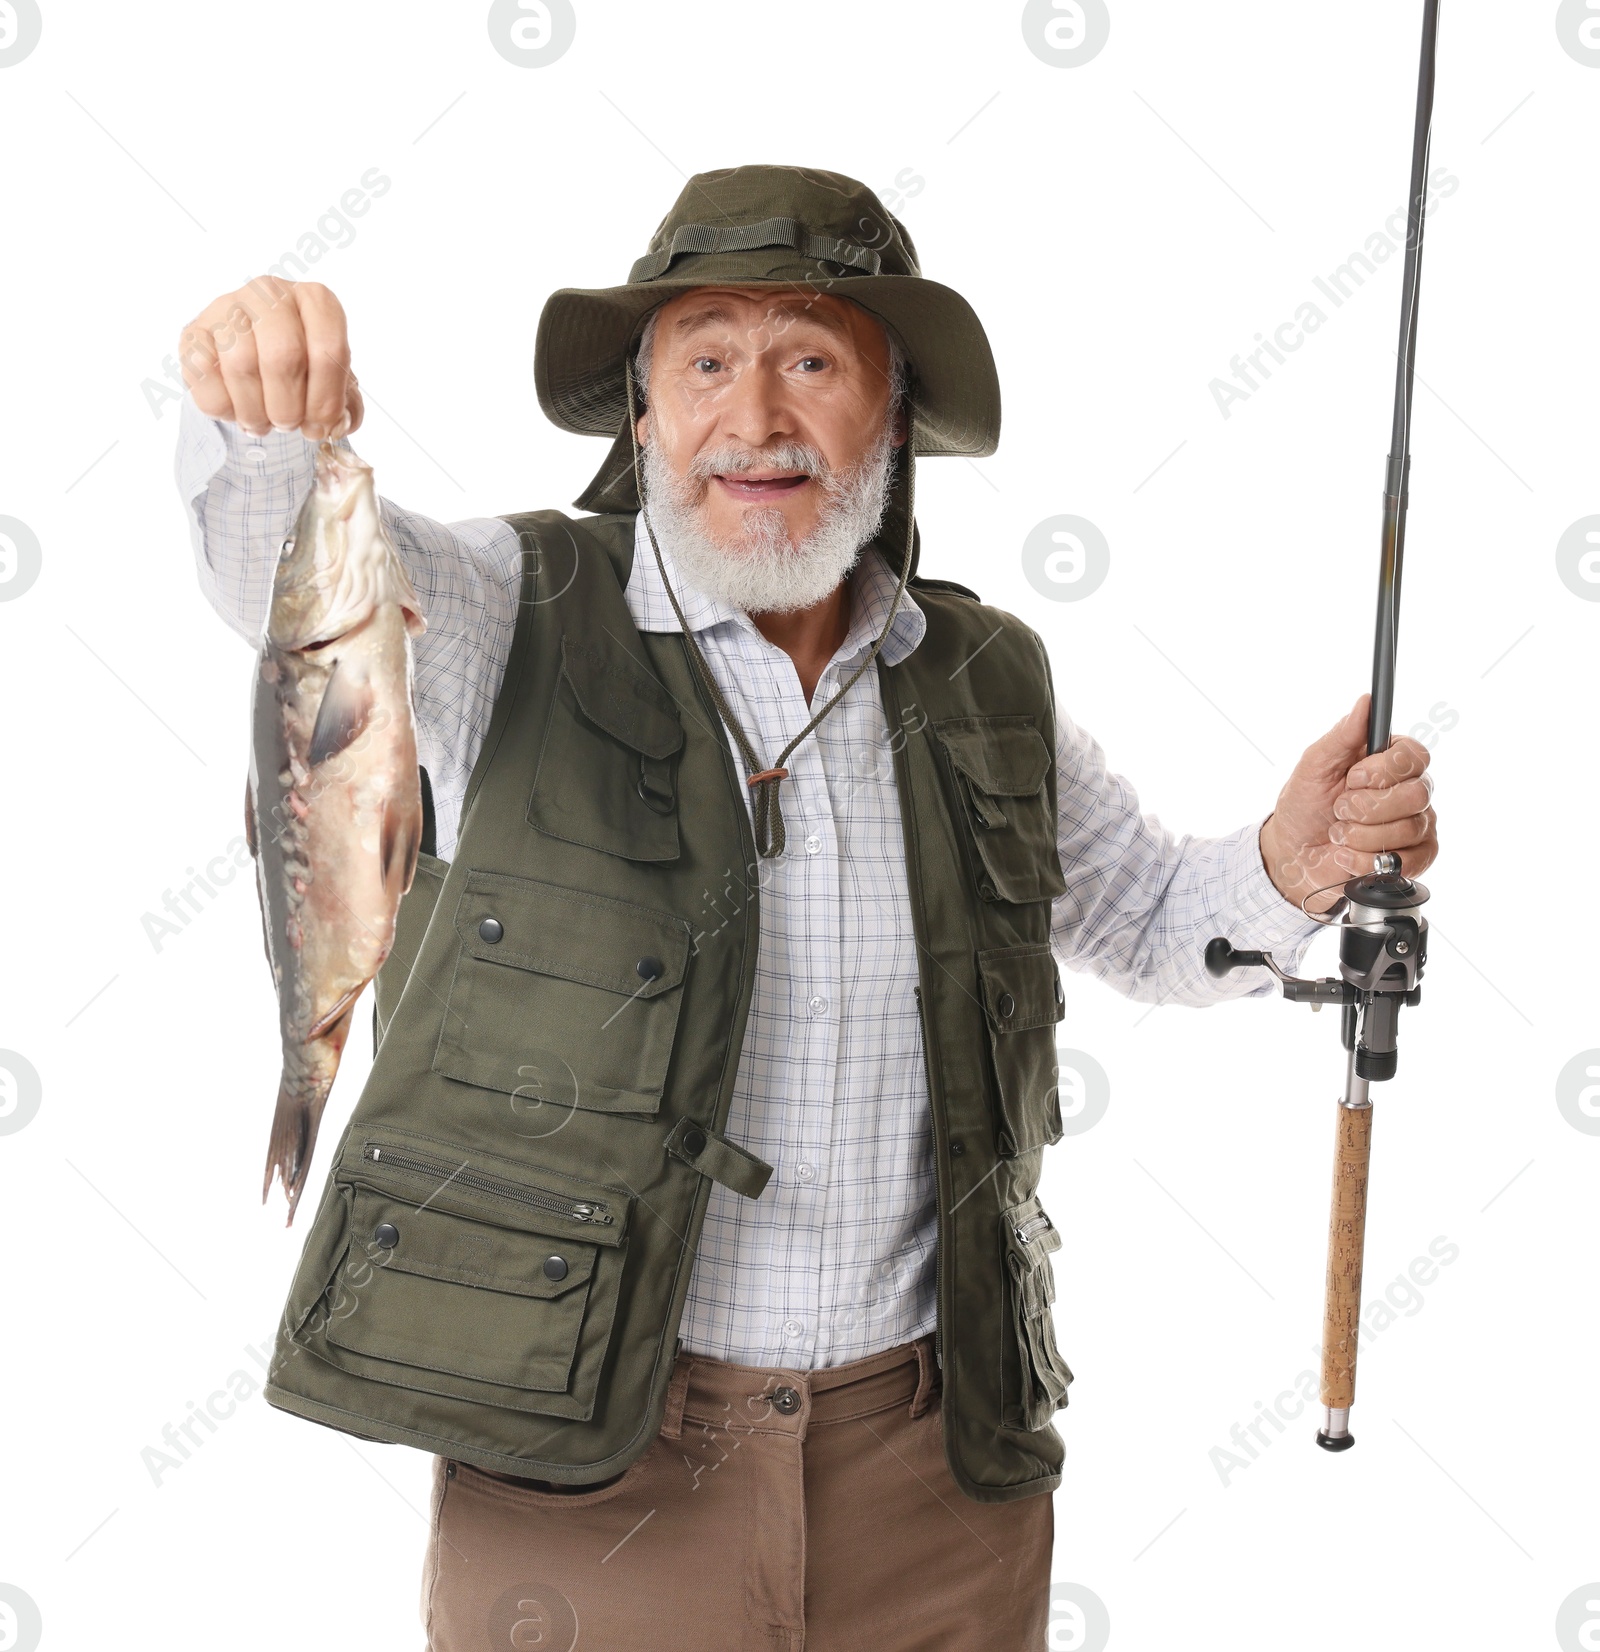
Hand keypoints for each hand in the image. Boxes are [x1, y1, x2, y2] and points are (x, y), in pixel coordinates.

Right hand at [177, 276, 361, 440]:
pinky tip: (235, 409)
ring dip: (254, 411)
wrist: (253, 363)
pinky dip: (223, 407)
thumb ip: (346, 408)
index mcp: (315, 301)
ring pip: (241, 366)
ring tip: (262, 423)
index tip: (320, 426)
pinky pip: (203, 374)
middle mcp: (270, 293)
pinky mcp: (194, 330)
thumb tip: (336, 423)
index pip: (329, 350)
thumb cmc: (302, 372)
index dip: (326, 399)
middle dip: (288, 407)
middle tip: (287, 426)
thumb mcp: (334, 386)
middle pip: (283, 356)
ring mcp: (227, 306)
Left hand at [1259, 693, 1437, 914]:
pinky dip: (1368, 860)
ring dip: (1361, 835)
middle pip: (1417, 793)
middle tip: (1339, 809)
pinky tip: (1347, 856)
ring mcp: (1415, 824)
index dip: (1385, 770)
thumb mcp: (1314, 766)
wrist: (1293, 853)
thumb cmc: (1304, 806)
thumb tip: (1365, 701)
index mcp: (1389, 761)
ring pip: (1411, 828)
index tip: (1353, 777)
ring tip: (1339, 833)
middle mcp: (1408, 790)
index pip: (1415, 756)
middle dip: (1367, 807)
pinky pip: (1411, 861)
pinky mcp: (1414, 857)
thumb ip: (1342, 735)